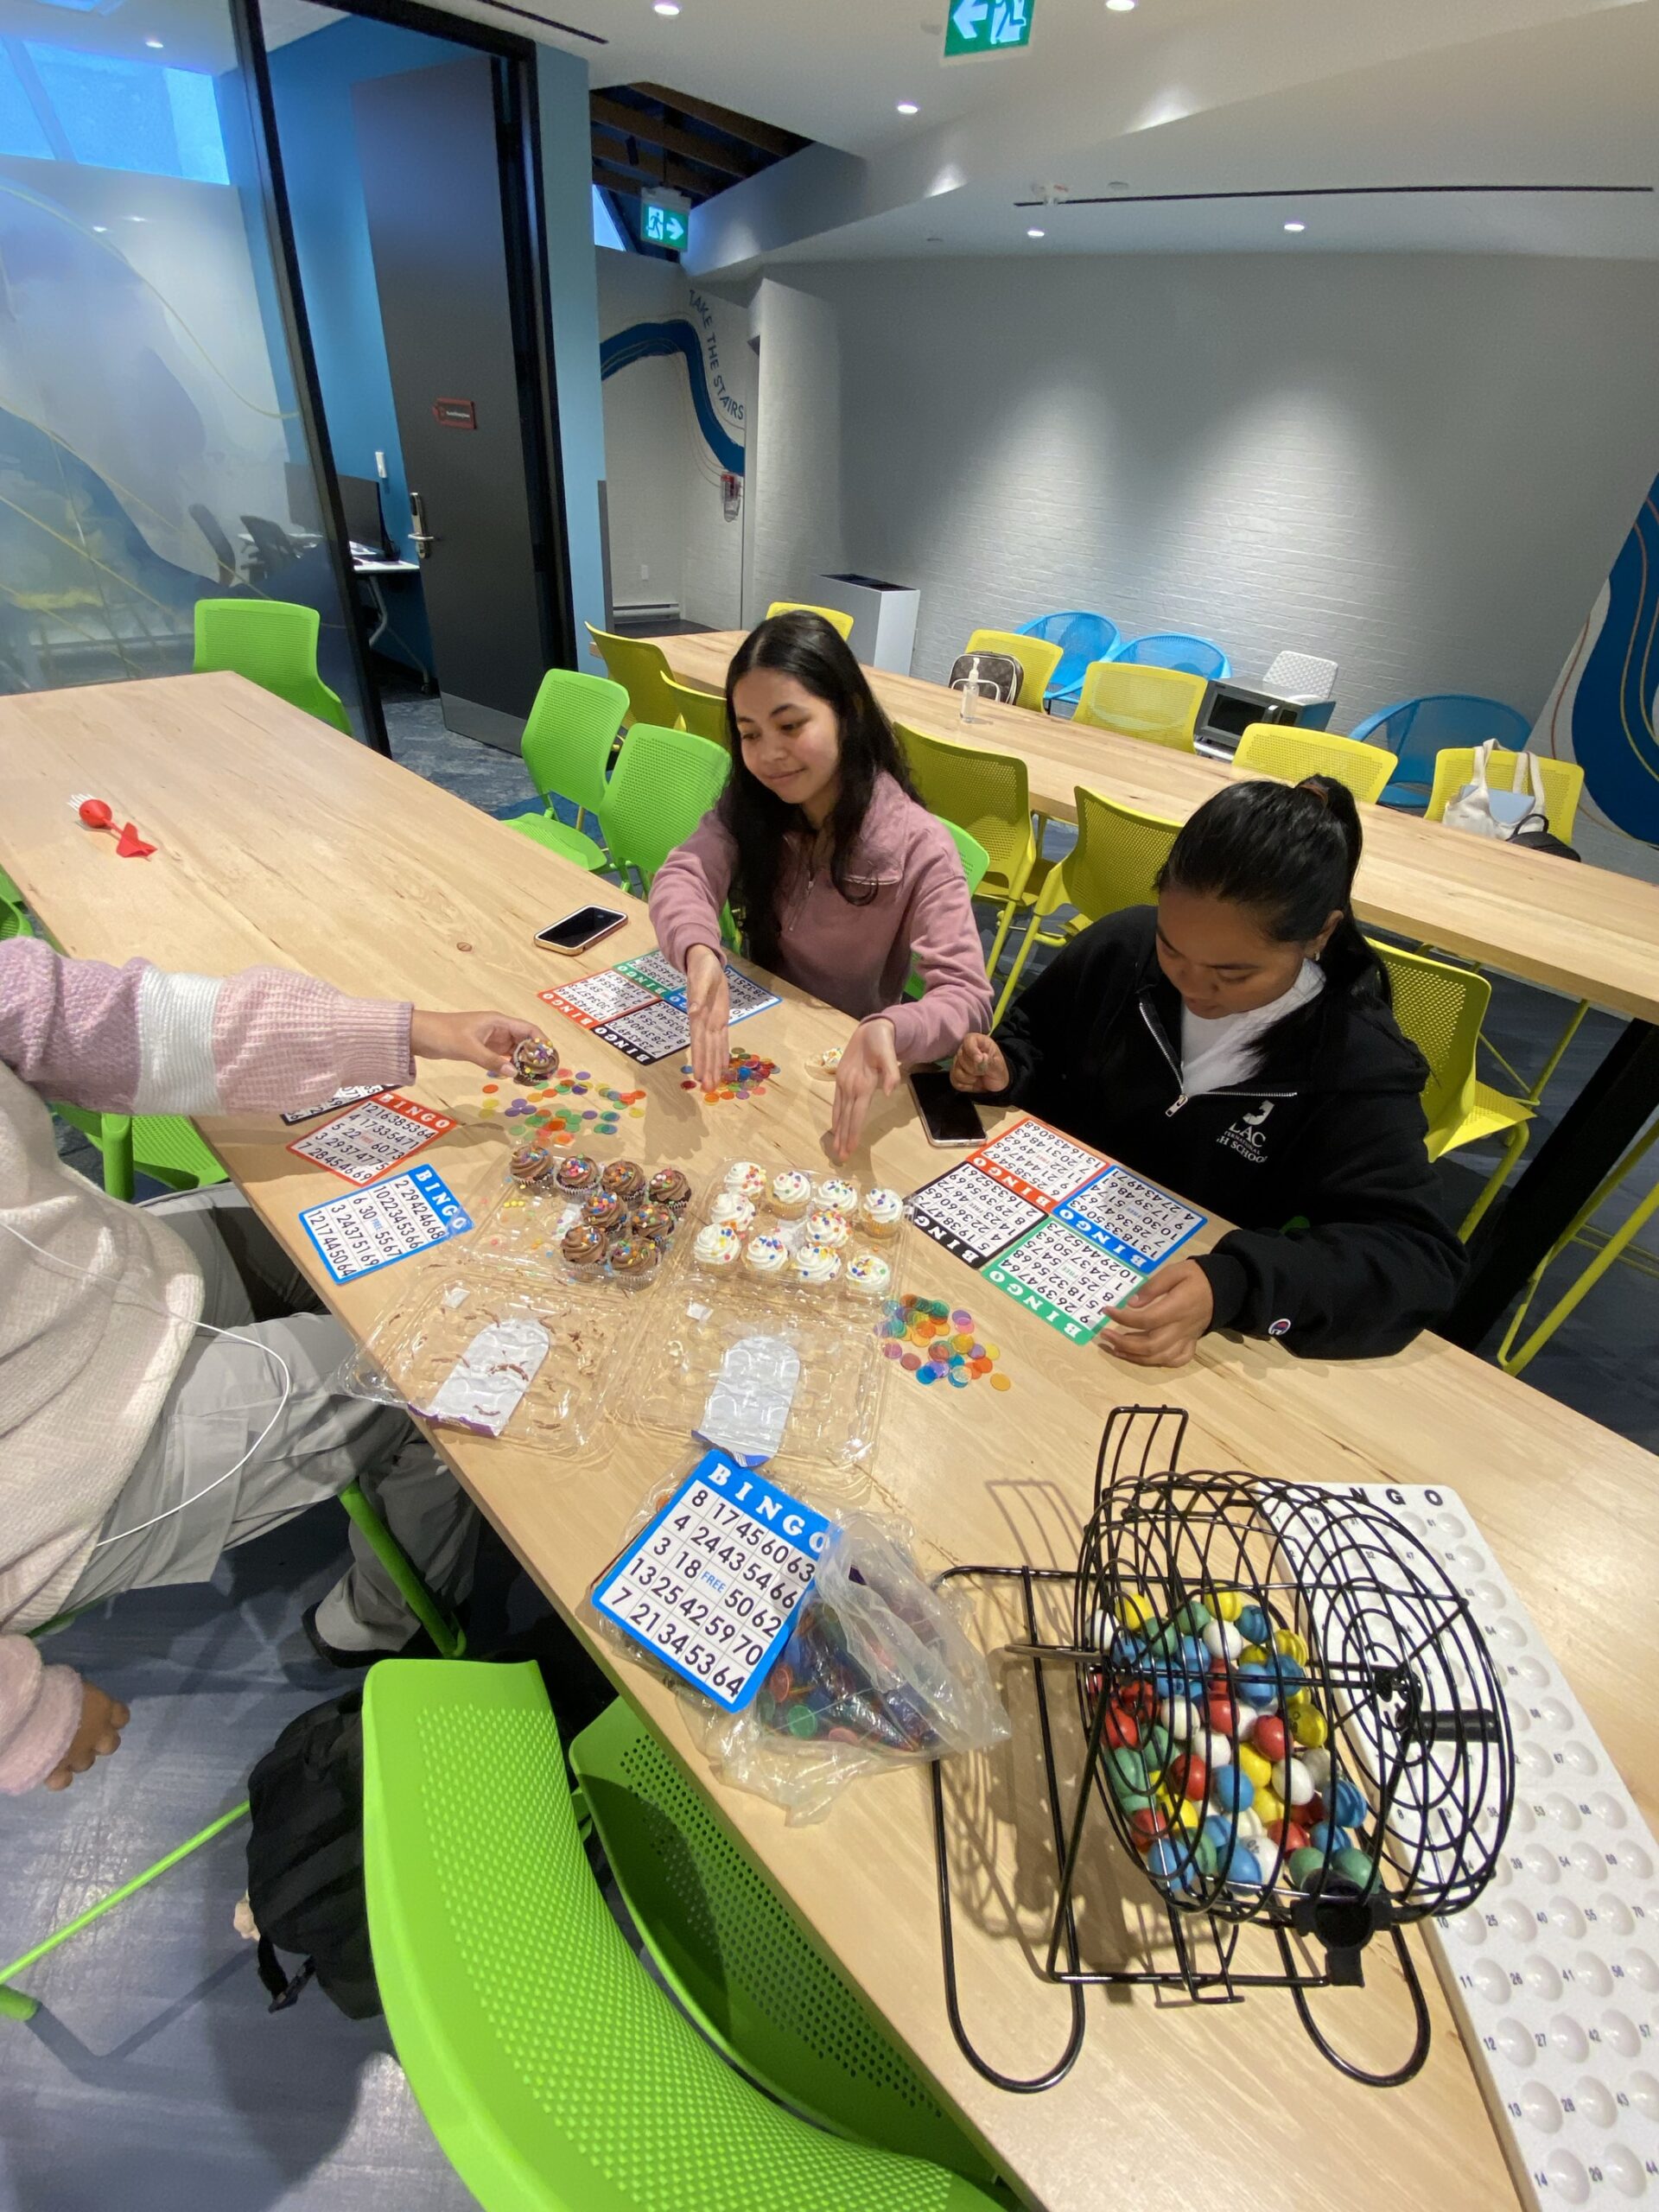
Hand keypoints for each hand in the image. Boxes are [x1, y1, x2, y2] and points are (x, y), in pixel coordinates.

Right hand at [43, 1681, 128, 1791]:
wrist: (35, 1716)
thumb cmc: (55, 1690)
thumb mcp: (73, 1684)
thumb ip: (81, 1697)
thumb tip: (78, 1699)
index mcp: (103, 1709)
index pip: (121, 1716)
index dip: (112, 1718)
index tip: (102, 1715)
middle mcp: (97, 1735)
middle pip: (110, 1745)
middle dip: (99, 1742)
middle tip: (83, 1735)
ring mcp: (79, 1756)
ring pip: (85, 1763)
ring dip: (76, 1758)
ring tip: (59, 1749)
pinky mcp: (58, 1772)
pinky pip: (62, 1781)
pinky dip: (57, 1777)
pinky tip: (50, 1769)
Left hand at [409, 1008, 545, 1076]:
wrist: (420, 1034)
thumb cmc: (444, 1034)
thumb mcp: (468, 1048)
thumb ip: (490, 1060)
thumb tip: (513, 1073)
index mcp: (498, 1022)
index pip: (529, 1029)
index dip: (542, 1042)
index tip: (550, 1058)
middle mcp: (498, 1029)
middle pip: (526, 1040)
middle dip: (536, 1055)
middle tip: (545, 1074)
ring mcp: (491, 1039)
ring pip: (515, 1050)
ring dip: (524, 1062)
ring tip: (533, 1078)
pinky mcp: (483, 1048)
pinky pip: (503, 1057)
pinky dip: (511, 1065)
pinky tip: (515, 1076)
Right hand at [685, 945, 730, 1092]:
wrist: (705, 961)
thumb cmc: (702, 968)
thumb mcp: (702, 979)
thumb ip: (698, 996)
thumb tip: (693, 1013)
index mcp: (699, 1015)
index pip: (699, 1042)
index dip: (700, 1059)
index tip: (699, 1076)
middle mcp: (704, 1023)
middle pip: (706, 1050)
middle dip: (707, 1069)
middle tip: (707, 1089)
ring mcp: (712, 1022)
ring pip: (714, 1048)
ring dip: (713, 1066)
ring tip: (713, 1084)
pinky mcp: (720, 1019)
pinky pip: (721, 1039)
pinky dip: (722, 1053)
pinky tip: (722, 1066)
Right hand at [829, 1019, 899, 1160]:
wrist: (870, 1028)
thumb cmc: (881, 1042)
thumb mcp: (889, 1054)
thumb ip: (891, 1073)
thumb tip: (890, 1092)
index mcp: (862, 1084)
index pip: (857, 1114)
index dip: (854, 1132)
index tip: (851, 1148)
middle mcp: (850, 1086)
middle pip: (845, 1117)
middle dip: (842, 1138)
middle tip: (840, 1157)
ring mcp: (843, 1083)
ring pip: (839, 1112)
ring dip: (837, 1131)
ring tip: (835, 1148)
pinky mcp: (840, 1080)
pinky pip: (837, 1102)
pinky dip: (835, 1116)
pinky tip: (834, 1126)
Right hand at [950, 1033, 1008, 1093]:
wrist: (995, 1086)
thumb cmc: (998, 1071)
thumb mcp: (998, 1067)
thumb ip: (990, 1062)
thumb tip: (980, 1058)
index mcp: (979, 1042)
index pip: (969, 1040)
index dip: (972, 1049)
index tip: (979, 1059)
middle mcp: (966, 1050)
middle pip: (961, 1056)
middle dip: (974, 1068)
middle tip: (984, 1072)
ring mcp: (958, 1062)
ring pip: (956, 1071)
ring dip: (970, 1078)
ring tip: (979, 1077)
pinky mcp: (954, 1074)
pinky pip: (954, 1081)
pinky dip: (965, 1085)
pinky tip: (973, 1083)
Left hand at [1098, 1259, 1213, 1368]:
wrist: (1222, 1289)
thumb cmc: (1196, 1277)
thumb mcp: (1175, 1271)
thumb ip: (1153, 1287)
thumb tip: (1131, 1304)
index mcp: (1178, 1308)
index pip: (1147, 1320)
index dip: (1123, 1318)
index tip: (1107, 1310)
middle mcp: (1182, 1328)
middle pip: (1151, 1345)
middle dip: (1123, 1343)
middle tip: (1105, 1335)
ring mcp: (1187, 1339)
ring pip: (1159, 1358)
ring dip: (1133, 1357)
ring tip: (1114, 1348)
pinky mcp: (1191, 1345)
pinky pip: (1174, 1361)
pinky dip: (1156, 1363)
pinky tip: (1140, 1356)